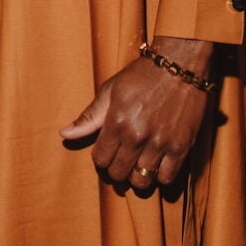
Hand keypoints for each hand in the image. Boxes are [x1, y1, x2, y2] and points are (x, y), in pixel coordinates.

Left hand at [61, 40, 215, 193]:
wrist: (180, 65)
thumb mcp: (110, 91)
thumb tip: (64, 135)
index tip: (108, 152)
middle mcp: (137, 136)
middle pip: (119, 173)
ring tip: (138, 166)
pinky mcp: (182, 146)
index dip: (101, 158)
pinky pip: (167, 178)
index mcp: (117, 123)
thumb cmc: (142, 76)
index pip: (101, 159)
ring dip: (137, 178)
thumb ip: (89, 117)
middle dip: (116, 170)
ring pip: (142, 181)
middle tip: (122, 161)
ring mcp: (161, 143)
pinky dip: (160, 177)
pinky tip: (157, 165)